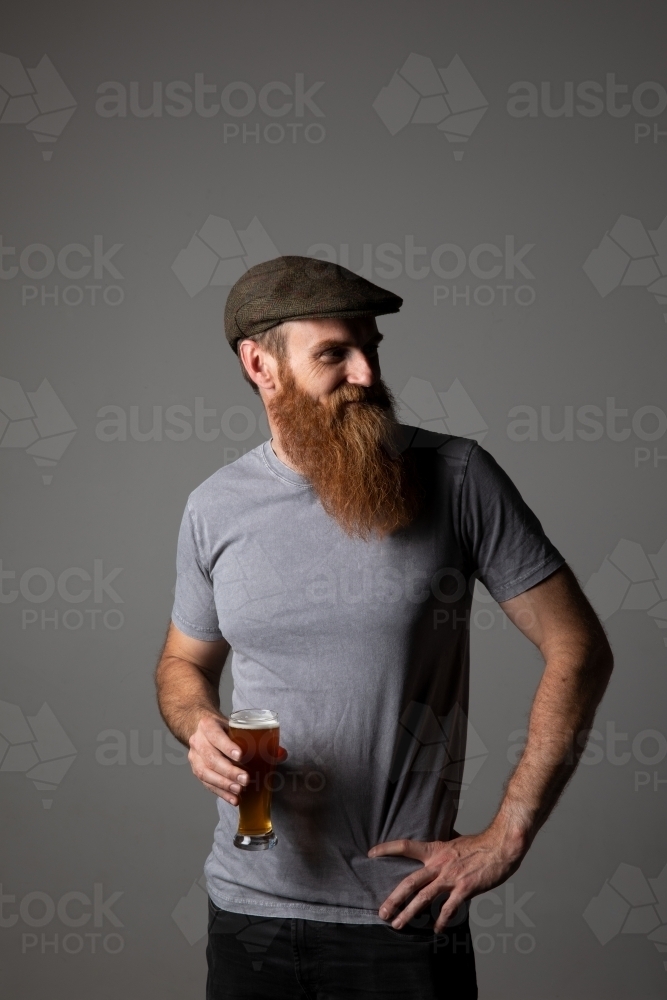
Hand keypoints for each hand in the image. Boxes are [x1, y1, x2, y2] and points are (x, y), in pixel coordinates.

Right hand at [188, 712, 287, 805]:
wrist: (203, 730)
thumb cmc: (224, 729)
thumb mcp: (236, 726)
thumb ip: (259, 738)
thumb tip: (282, 753)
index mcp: (208, 725)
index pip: (216, 735)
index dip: (227, 746)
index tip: (241, 756)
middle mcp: (198, 741)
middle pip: (211, 758)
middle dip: (229, 771)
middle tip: (245, 779)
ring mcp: (194, 757)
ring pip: (206, 773)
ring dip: (224, 784)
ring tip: (239, 791)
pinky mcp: (196, 770)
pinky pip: (207, 784)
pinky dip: (221, 793)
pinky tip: (234, 799)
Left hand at [368, 825, 525, 932]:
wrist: (501, 845)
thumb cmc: (481, 845)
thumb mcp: (456, 842)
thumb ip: (443, 849)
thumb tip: (435, 851)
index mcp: (435, 850)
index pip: (406, 846)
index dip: (387, 849)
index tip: (371, 853)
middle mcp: (439, 864)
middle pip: (410, 882)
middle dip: (394, 898)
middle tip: (382, 912)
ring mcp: (451, 877)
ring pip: (424, 897)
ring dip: (409, 913)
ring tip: (398, 925)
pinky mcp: (465, 888)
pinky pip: (449, 908)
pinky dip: (441, 920)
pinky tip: (437, 929)